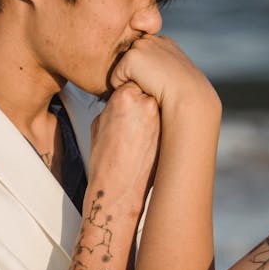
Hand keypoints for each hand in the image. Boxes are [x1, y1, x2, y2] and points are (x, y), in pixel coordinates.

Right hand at [87, 82, 159, 210]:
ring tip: (142, 130)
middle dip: (142, 98)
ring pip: (158, 103)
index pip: (130, 80)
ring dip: (152, 110)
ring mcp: (161, 117)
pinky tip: (151, 139)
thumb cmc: (104, 159)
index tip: (125, 105)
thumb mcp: (98, 124)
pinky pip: (166, 118)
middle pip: (147, 89)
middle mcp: (145, 103)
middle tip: (135, 117)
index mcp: (123, 97)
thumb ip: (112, 106)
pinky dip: (161, 124)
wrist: (119, 189)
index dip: (127, 92)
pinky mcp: (170, 131)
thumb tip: (121, 99)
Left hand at [110, 35, 220, 118]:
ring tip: (151, 86)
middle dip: (136, 76)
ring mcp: (139, 46)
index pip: (142, 58)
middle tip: (154, 85)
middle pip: (129, 63)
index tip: (158, 82)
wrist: (187, 93)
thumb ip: (161, 68)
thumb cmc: (185, 91)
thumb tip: (149, 77)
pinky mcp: (130, 58)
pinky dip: (124, 88)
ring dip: (131, 81)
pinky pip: (115, 80)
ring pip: (122, 71)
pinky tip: (144, 88)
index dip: (146, 73)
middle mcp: (150, 39)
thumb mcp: (175, 74)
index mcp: (163, 42)